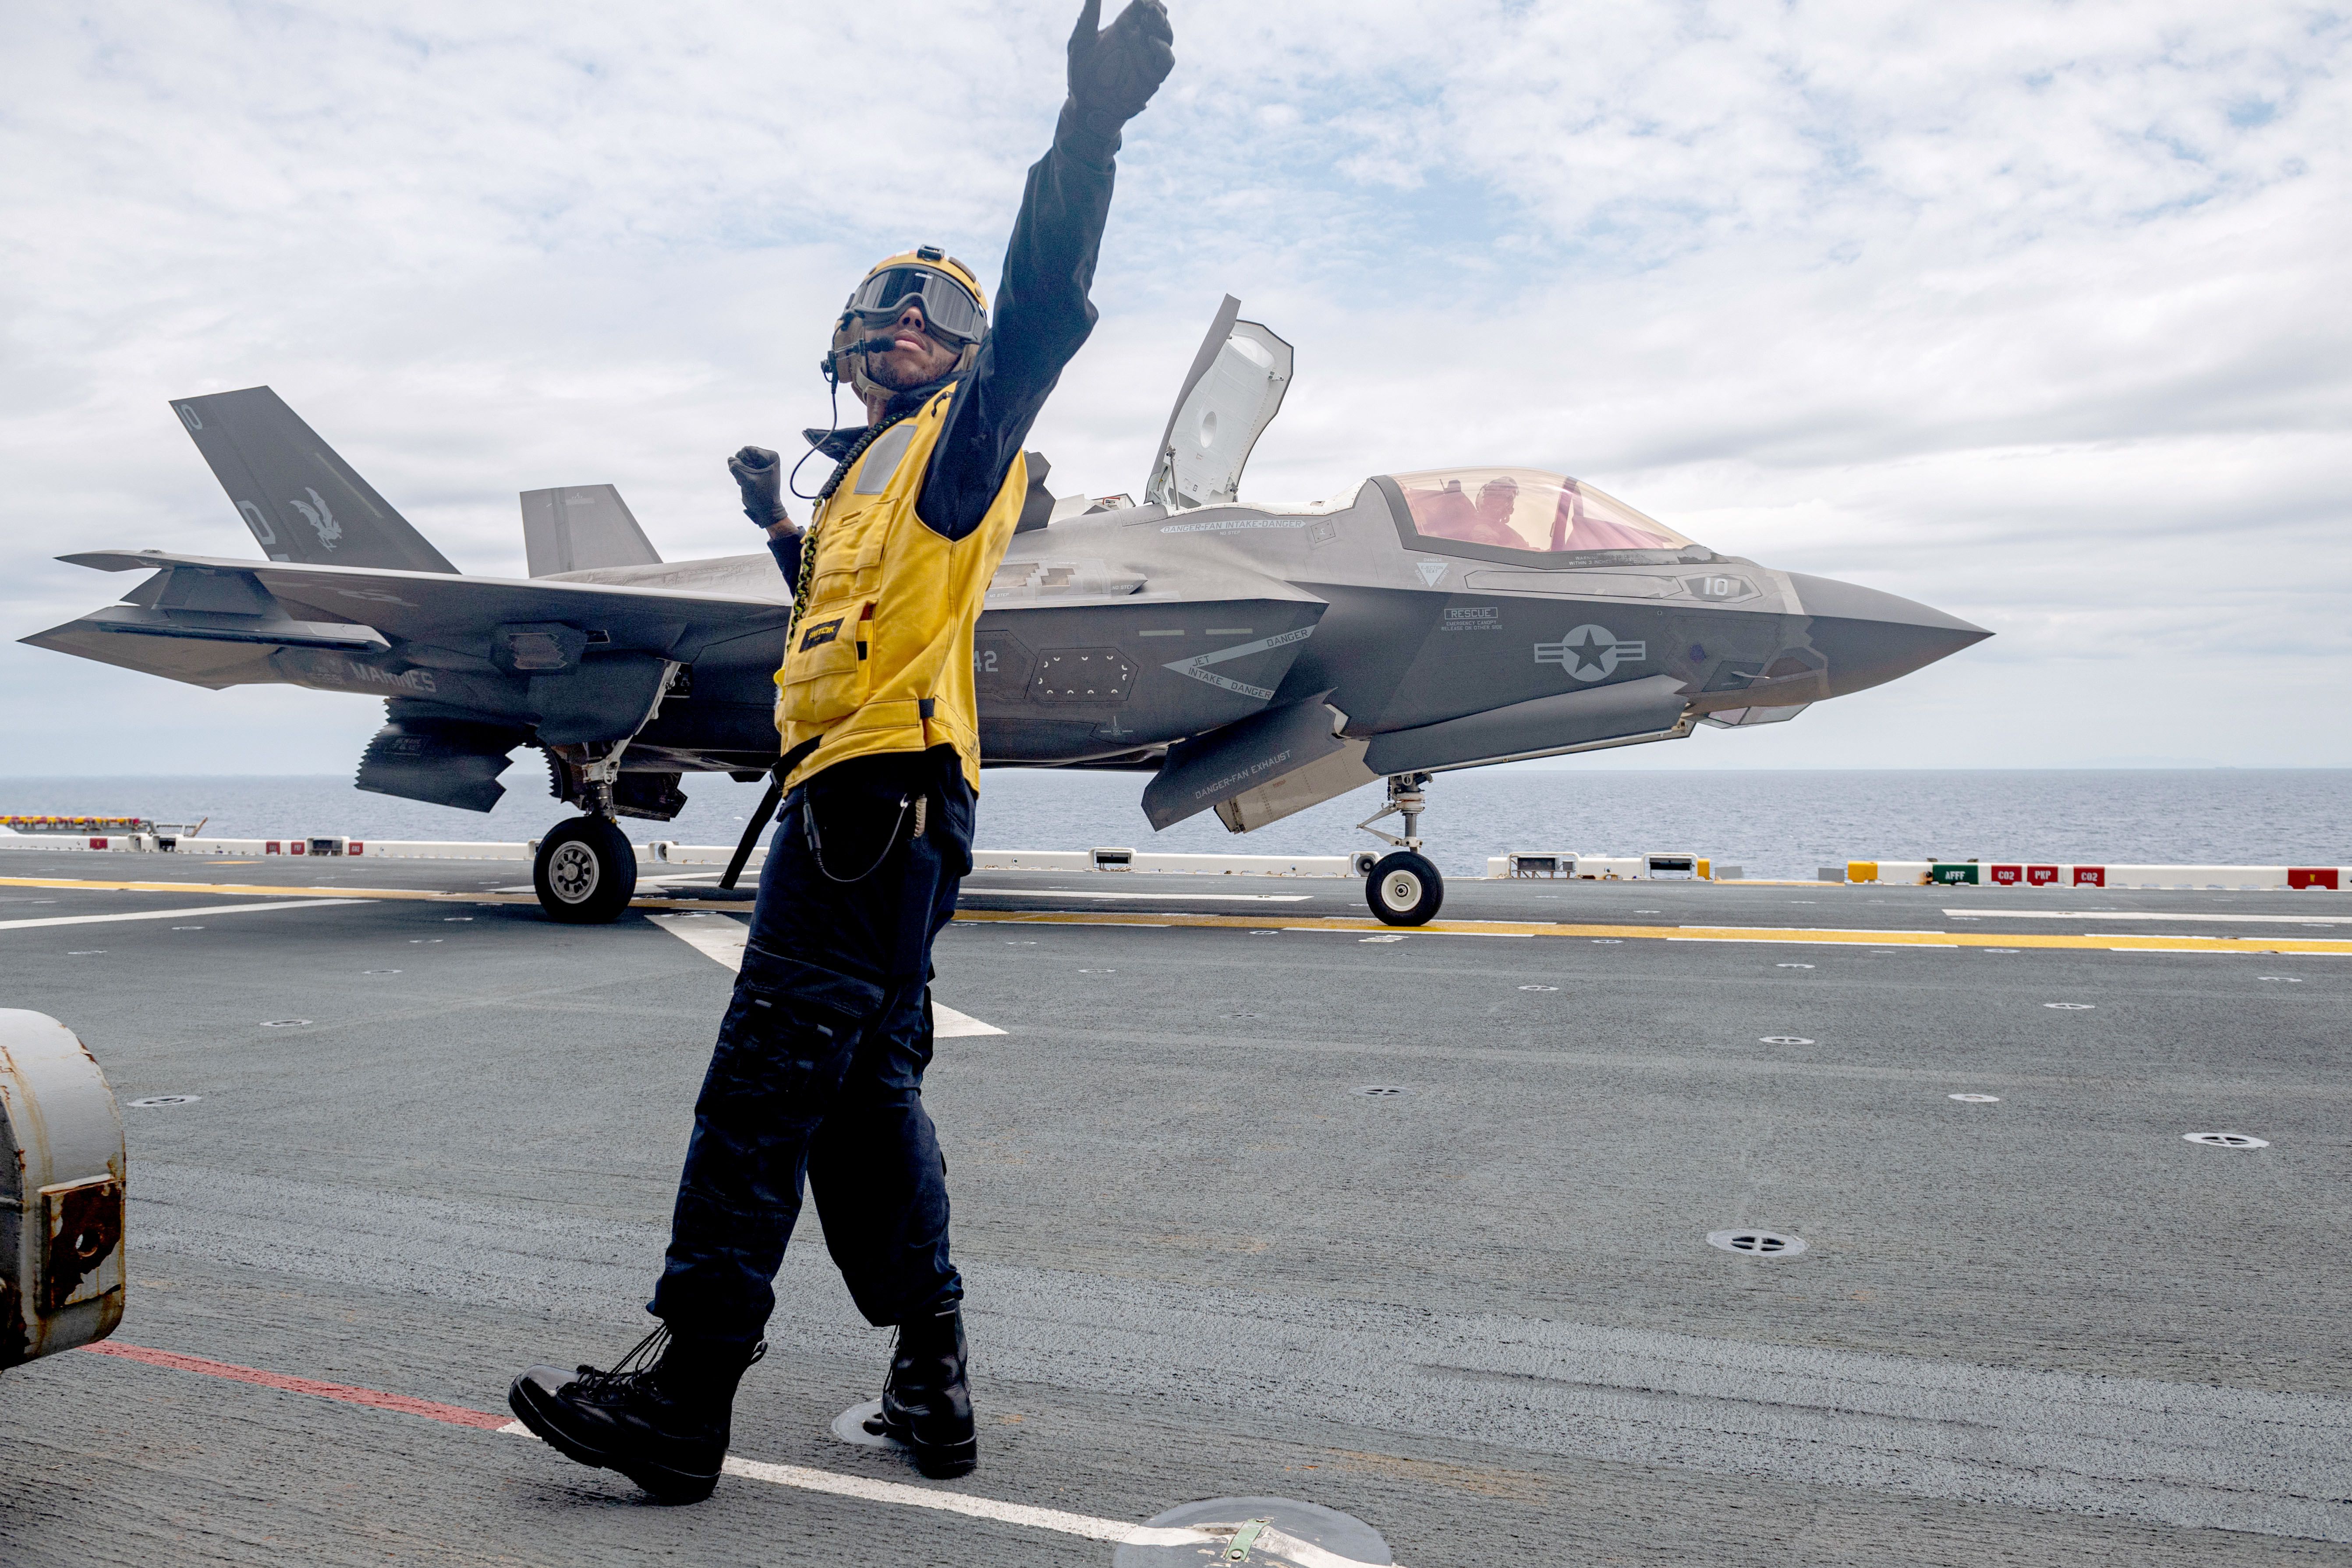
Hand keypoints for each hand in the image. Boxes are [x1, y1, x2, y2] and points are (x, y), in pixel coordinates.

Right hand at [729, 445, 788, 526]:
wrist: (766, 510)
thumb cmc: (761, 496)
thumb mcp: (747, 480)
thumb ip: (735, 467)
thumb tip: (730, 459)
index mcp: (771, 456)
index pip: (747, 450)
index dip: (746, 463)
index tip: (755, 475)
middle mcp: (766, 457)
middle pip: (743, 454)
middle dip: (742, 467)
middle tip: (751, 479)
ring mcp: (759, 462)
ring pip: (739, 459)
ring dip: (740, 471)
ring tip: (749, 481)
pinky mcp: (753, 469)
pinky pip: (738, 466)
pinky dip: (739, 474)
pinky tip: (746, 482)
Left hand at [1066, 0, 1172, 125]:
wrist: (1086, 105)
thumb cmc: (1081, 73)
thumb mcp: (1081, 41)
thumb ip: (1089, 16)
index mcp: (1124, 27)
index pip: (1142, 6)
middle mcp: (1139, 40)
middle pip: (1158, 18)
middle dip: (1157, 10)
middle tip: (1149, 6)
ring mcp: (1148, 58)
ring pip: (1167, 36)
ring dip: (1163, 26)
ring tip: (1151, 18)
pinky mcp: (1153, 76)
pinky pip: (1166, 61)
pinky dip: (1163, 50)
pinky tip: (1151, 41)